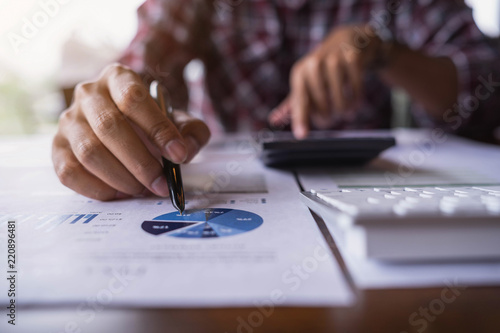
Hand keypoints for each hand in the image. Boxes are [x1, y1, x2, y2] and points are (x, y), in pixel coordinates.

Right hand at [52, 63, 209, 200]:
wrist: (126, 127)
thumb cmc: (153, 124)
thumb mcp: (179, 121)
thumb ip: (191, 132)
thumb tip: (185, 151)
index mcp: (119, 78)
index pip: (133, 99)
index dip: (158, 129)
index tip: (179, 155)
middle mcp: (88, 94)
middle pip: (109, 127)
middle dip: (140, 162)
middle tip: (161, 183)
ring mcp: (68, 120)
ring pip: (89, 152)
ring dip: (121, 178)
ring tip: (143, 190)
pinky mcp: (57, 147)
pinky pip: (69, 172)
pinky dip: (97, 188)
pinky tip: (120, 192)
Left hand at [269, 24, 383, 137]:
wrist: (346, 40)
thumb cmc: (322, 68)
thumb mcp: (305, 81)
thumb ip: (293, 102)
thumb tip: (274, 120)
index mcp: (300, 73)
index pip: (300, 101)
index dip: (300, 119)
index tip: (301, 136)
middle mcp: (314, 64)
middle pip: (321, 104)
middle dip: (328, 118)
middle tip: (332, 119)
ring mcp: (334, 60)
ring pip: (340, 99)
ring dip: (344, 111)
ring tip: (345, 112)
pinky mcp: (353, 58)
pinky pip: (356, 89)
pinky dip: (357, 100)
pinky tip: (355, 104)